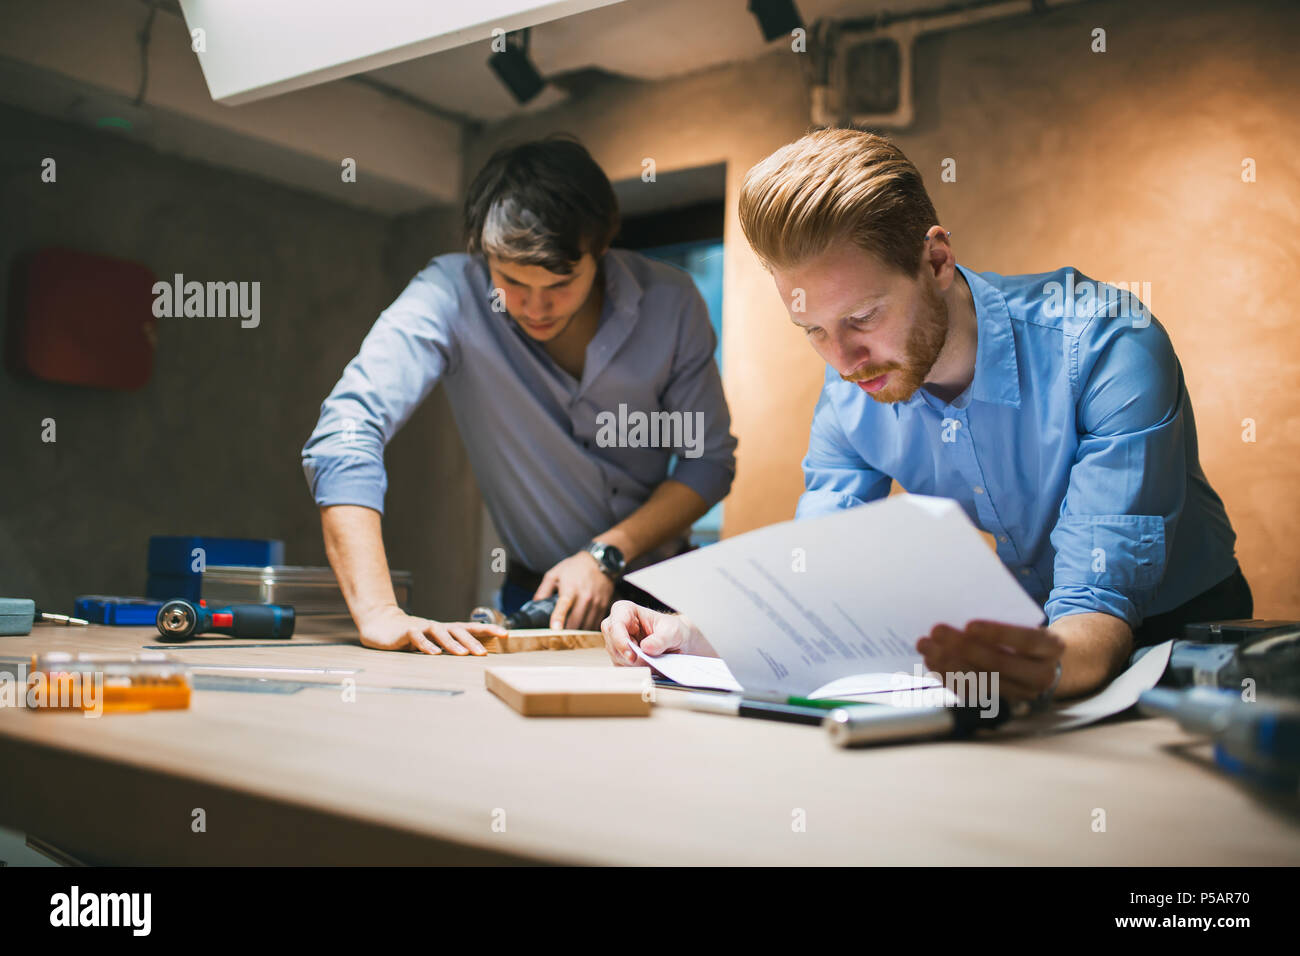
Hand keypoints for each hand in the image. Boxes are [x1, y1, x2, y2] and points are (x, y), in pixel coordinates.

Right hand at [356, 605, 504, 655]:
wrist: (380, 624)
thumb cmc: (410, 636)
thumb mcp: (432, 642)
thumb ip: (448, 646)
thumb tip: (472, 656)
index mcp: (446, 630)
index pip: (471, 628)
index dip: (488, 630)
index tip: (505, 634)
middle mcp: (437, 627)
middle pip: (458, 631)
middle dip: (472, 642)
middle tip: (483, 654)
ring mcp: (422, 627)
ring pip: (440, 633)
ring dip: (452, 643)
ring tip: (463, 654)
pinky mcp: (406, 632)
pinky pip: (417, 637)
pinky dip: (426, 645)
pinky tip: (434, 653)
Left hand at [534, 552, 614, 629]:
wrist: (600, 561)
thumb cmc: (574, 567)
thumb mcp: (555, 574)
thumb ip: (543, 590)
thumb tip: (535, 604)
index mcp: (570, 588)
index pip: (564, 605)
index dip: (559, 618)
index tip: (555, 629)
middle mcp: (585, 596)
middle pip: (575, 621)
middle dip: (566, 633)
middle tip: (558, 640)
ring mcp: (596, 602)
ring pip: (586, 626)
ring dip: (577, 633)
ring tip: (570, 637)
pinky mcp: (604, 605)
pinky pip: (595, 623)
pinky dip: (587, 628)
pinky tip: (581, 628)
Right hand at [600, 600, 715, 665]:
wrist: (676, 642)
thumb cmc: (671, 630)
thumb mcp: (673, 631)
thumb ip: (661, 639)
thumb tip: (646, 648)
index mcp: (625, 610)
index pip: (615, 625)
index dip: (621, 641)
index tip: (632, 656)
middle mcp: (616, 626)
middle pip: (613, 644)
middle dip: (631, 657)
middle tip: (650, 662)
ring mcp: (615, 643)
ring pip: (617, 658)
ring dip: (636, 665)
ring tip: (656, 660)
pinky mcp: (619, 657)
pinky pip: (622, 668)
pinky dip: (637, 670)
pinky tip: (651, 665)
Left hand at [917, 619, 1064, 703]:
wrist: (1044, 663)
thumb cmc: (1026, 635)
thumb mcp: (1024, 623)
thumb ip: (1003, 619)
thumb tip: (961, 613)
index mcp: (1051, 647)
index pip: (1027, 640)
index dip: (998, 633)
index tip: (969, 624)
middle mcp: (1041, 675)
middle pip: (1000, 664)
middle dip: (964, 647)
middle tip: (936, 630)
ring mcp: (1022, 693)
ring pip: (983, 681)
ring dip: (949, 663)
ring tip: (926, 646)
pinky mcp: (1002, 702)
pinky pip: (973, 692)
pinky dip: (950, 677)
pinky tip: (932, 663)